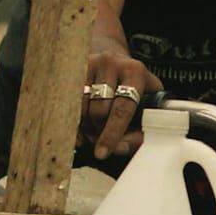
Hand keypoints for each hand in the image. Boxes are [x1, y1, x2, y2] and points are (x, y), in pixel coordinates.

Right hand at [80, 39, 161, 160]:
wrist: (112, 61)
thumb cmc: (131, 87)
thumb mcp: (145, 103)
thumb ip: (140, 129)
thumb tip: (121, 147)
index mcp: (135, 71)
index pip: (122, 109)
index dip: (112, 134)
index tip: (103, 152)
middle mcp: (111, 63)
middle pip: (99, 111)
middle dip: (99, 131)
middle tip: (102, 139)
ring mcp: (89, 64)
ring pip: (82, 110)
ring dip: (87, 126)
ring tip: (95, 127)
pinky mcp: (73, 69)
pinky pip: (70, 104)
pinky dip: (75, 121)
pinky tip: (83, 123)